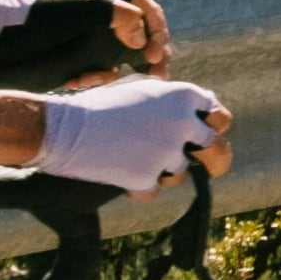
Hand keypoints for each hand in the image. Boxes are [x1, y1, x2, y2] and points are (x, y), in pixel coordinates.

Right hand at [23, 76, 229, 191]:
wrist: (62, 129)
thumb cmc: (99, 105)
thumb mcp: (141, 89)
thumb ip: (174, 98)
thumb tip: (202, 109)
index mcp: (185, 96)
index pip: (219, 117)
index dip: (208, 127)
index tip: (199, 134)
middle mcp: (183, 123)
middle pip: (216, 148)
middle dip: (209, 159)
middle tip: (206, 168)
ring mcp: (168, 152)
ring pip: (180, 172)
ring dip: (161, 171)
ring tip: (132, 159)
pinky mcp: (148, 177)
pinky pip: (153, 190)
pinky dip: (137, 186)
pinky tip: (118, 175)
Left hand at [56, 0, 163, 87]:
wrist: (8, 39)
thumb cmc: (47, 17)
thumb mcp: (89, 7)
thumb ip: (124, 16)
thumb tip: (140, 40)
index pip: (149, 11)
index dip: (158, 33)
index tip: (154, 55)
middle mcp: (110, 13)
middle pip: (144, 36)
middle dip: (150, 57)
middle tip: (157, 75)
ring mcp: (97, 36)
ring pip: (127, 57)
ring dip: (119, 71)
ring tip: (100, 80)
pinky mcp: (85, 57)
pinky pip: (104, 70)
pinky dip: (96, 78)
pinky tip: (77, 81)